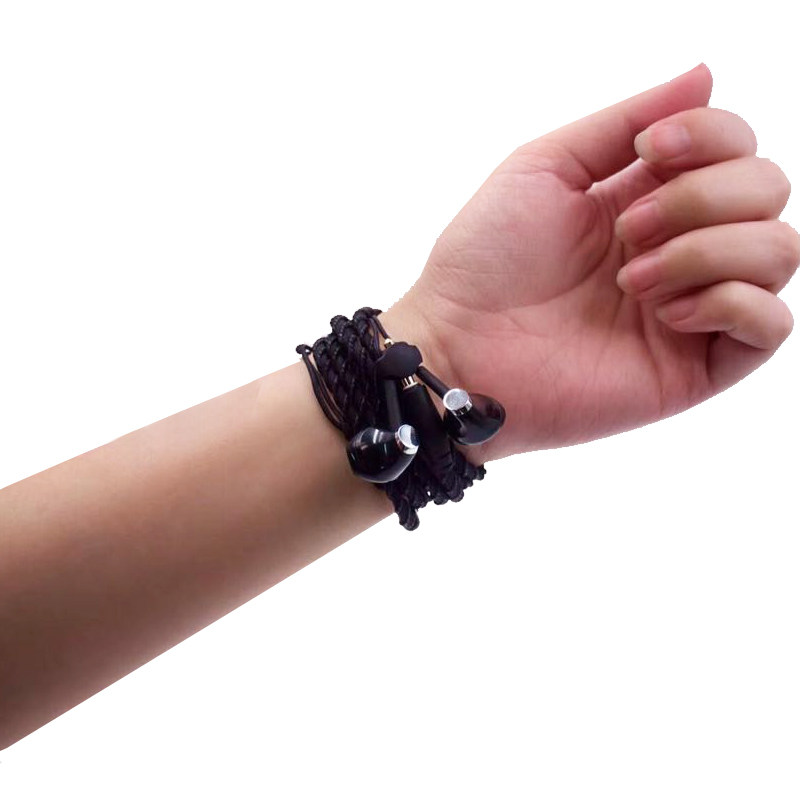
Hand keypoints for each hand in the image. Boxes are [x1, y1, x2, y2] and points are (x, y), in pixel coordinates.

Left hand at [383, 63, 797, 462]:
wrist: (458, 349)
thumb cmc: (484, 261)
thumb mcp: (545, 167)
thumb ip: (622, 123)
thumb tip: (705, 75)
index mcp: (647, 199)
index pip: (735, 147)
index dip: (711, 134)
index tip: (649, 150)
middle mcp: (679, 249)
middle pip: (766, 190)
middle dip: (701, 197)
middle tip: (628, 230)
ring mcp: (692, 309)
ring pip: (780, 252)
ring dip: (707, 250)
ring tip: (633, 280)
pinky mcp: (696, 367)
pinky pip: (772, 326)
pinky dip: (731, 303)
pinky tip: (667, 314)